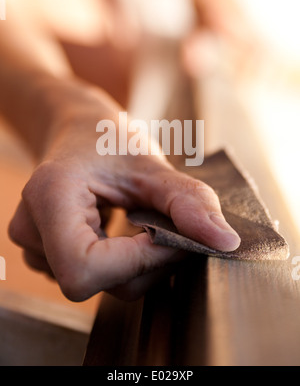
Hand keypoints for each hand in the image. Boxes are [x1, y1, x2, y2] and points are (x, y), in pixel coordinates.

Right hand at [8, 82, 239, 301]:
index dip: (138, 261)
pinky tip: (121, 232)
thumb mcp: (151, 162)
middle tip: (166, 227)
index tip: (172, 235)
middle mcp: (31, 227)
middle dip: (145, 263)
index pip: (86, 267)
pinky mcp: (44, 254)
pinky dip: (121, 263)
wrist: (79, 132)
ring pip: (98, 285)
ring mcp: (33, 245)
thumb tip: (226, 242)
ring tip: (140, 221)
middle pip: (96, 282)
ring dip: (135, 263)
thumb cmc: (108, 139)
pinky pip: (92, 279)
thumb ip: (188, 202)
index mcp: (50, 197)